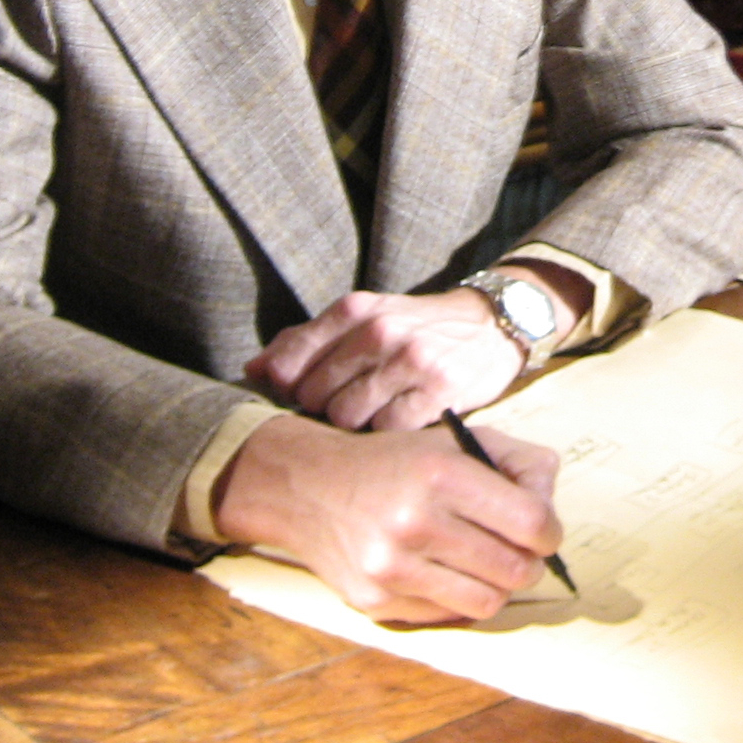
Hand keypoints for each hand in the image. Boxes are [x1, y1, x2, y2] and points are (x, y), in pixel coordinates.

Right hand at [214, 413, 561, 622]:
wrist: (310, 487)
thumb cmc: (396, 463)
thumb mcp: (457, 441)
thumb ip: (518, 462)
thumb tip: (552, 507)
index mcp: (442, 473)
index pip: (530, 521)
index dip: (550, 532)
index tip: (543, 531)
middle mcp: (415, 522)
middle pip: (514, 570)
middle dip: (529, 563)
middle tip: (519, 552)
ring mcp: (392, 568)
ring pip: (486, 603)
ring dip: (497, 587)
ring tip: (485, 564)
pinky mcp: (375, 602)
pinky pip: (447, 617)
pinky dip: (458, 599)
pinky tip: (446, 573)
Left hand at [246, 287, 525, 431]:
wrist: (489, 326)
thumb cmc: (414, 328)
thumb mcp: (363, 318)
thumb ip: (306, 341)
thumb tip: (253, 370)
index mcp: (355, 309)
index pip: (290, 363)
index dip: (288, 390)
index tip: (303, 396)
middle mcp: (380, 330)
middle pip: (315, 397)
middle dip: (325, 408)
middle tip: (348, 405)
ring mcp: (411, 359)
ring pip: (348, 417)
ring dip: (357, 424)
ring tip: (376, 412)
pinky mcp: (440, 388)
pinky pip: (388, 431)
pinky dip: (390, 432)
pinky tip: (402, 418)